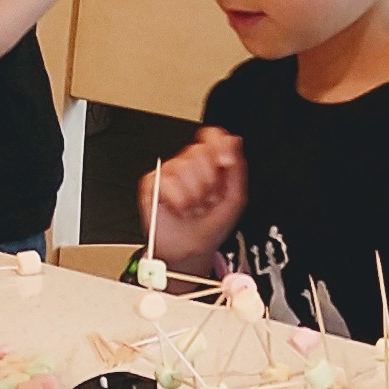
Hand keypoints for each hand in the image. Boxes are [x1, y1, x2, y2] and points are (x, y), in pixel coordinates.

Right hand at [143, 128, 246, 265]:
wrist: (191, 252)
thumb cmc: (211, 227)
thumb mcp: (234, 198)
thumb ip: (236, 167)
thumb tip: (233, 141)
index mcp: (210, 164)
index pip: (212, 136)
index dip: (218, 146)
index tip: (225, 163)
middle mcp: (189, 165)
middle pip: (198, 151)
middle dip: (208, 180)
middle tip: (207, 198)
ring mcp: (169, 173)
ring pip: (181, 166)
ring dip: (192, 194)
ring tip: (193, 207)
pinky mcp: (152, 184)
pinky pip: (165, 181)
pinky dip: (176, 199)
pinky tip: (179, 209)